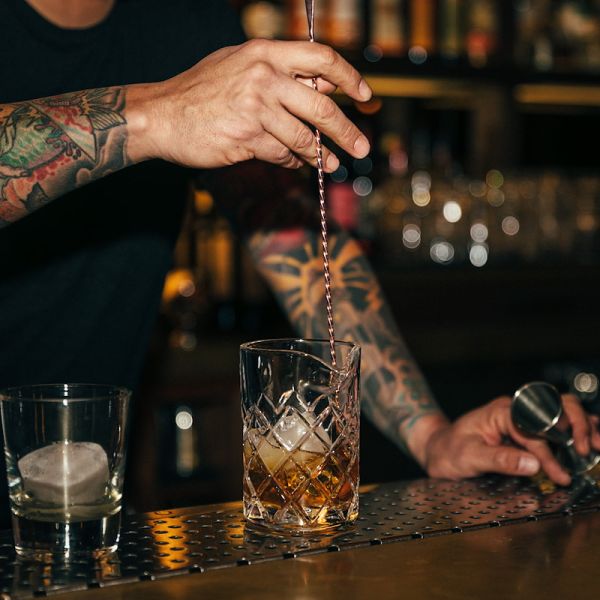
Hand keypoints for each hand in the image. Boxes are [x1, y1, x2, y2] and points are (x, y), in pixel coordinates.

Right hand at [130, 39, 371, 169]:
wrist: (161, 115)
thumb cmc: (201, 91)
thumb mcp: (239, 65)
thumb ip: (279, 71)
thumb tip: (323, 83)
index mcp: (264, 52)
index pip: (322, 58)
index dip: (350, 77)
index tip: (365, 96)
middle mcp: (263, 77)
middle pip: (321, 104)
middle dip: (346, 130)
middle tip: (362, 146)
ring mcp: (255, 108)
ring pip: (304, 136)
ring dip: (321, 155)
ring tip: (332, 164)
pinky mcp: (246, 138)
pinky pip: (282, 154)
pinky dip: (293, 162)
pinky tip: (297, 164)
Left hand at [422, 395, 599, 485]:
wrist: (438, 451)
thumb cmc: (449, 451)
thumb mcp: (469, 456)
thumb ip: (500, 459)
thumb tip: (533, 463)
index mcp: (501, 411)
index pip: (534, 429)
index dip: (548, 453)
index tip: (558, 474)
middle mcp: (516, 411)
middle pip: (556, 406)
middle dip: (576, 427)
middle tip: (585, 452)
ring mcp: (523, 419)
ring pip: (562, 413)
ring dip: (583, 426)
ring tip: (597, 445)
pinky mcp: (527, 431)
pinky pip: (557, 427)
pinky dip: (576, 433)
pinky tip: (589, 444)